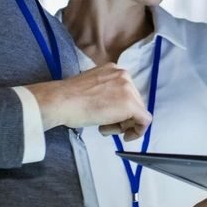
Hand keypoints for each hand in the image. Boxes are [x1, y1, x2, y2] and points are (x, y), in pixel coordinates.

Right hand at [24, 64, 151, 139]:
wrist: (61, 101)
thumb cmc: (69, 98)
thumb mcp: (91, 88)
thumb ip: (106, 93)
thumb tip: (113, 107)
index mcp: (113, 69)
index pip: (126, 92)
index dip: (119, 109)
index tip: (110, 118)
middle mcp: (124, 75)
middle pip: (134, 102)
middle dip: (122, 118)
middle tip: (105, 126)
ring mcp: (129, 89)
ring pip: (138, 112)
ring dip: (123, 124)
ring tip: (104, 127)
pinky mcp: (131, 104)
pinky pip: (144, 121)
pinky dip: (138, 131)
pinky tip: (125, 136)